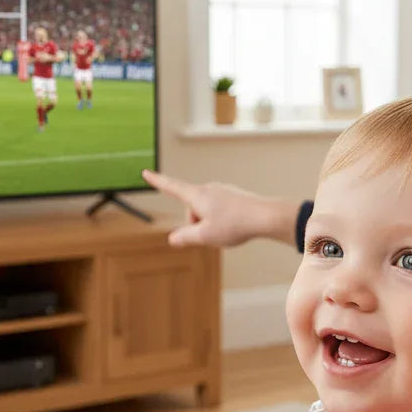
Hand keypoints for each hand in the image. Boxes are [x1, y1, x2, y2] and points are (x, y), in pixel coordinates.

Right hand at [141, 169, 301, 247]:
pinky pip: (220, 211)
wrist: (265, 216)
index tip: (146, 173)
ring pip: (206, 212)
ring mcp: (223, 191)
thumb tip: (173, 238)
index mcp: (197, 195)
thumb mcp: (204, 236)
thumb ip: (185, 237)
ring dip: (209, 224)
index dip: (157, 181)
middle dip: (195, 224)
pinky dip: (222, 221)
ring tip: (226, 232)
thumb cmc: (234, 224)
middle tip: (210, 236)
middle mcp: (209, 189)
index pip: (171, 187)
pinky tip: (235, 228)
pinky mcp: (234, 196)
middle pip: (191, 209)